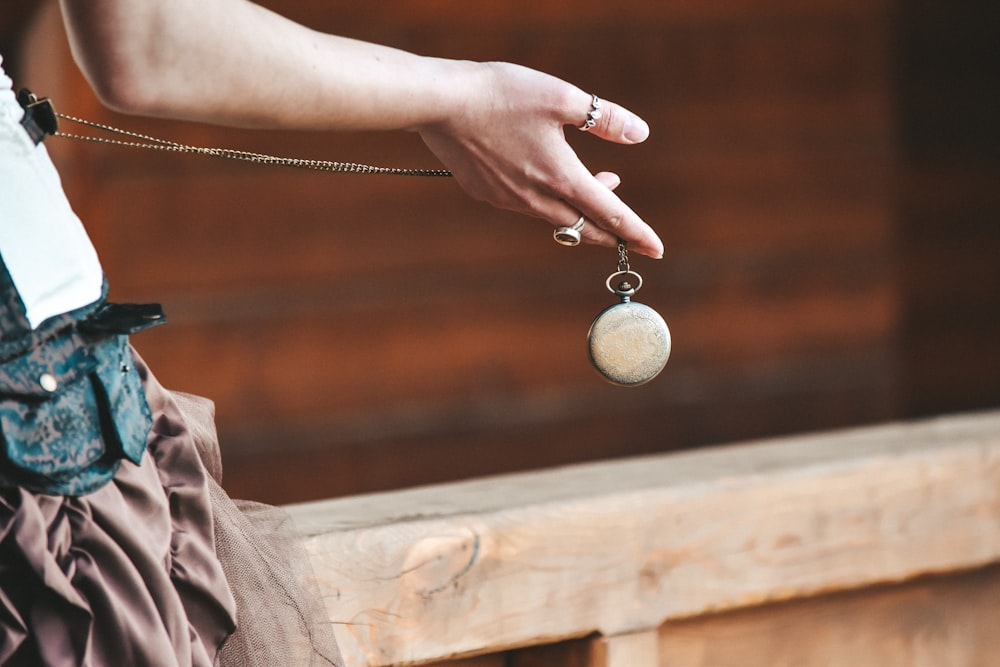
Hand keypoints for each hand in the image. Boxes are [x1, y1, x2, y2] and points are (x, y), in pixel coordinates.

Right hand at [417, 62, 663, 258]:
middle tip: (629, 230)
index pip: (610, 214)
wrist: (440, 104)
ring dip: (579, 208)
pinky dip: (546, 198)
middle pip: (584, 227)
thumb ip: (604, 118)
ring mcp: (508, 200)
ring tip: (593, 181)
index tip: (657, 250)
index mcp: (561, 176)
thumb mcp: (561, 97)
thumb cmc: (501, 94)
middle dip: (611, 231)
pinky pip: (526, 205)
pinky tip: (542, 172)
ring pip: (555, 217)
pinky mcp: (486, 194)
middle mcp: (536, 198)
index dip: (637, 232)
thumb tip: (639, 133)